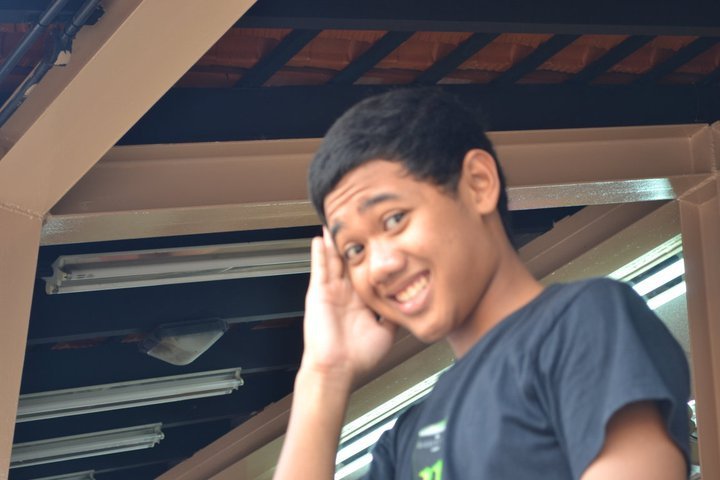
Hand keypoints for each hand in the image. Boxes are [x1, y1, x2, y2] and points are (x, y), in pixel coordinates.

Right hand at [301, 230, 396, 382]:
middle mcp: (345, 294)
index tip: (379, 240)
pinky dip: (319, 253)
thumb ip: (393, 315)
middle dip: (352, 243)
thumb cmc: (358, 357)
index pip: (365, 272)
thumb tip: (409, 305)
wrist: (338, 369)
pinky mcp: (319, 294)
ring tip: (336, 223)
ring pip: (333, 260)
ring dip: (334, 242)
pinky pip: (319, 269)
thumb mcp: (385, 331)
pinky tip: (319, 238)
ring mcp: (331, 292)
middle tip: (356, 223)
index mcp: (359, 301)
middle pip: (348, 261)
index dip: (371, 256)